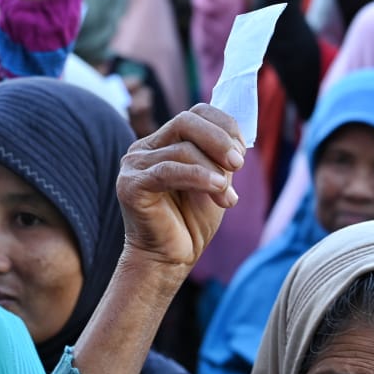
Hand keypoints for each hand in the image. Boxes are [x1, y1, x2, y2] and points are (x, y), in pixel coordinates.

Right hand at [116, 105, 243, 270]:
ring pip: (182, 149)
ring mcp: (134, 164)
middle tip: (239, 164)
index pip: (195, 113)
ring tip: (228, 196)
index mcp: (164, 142)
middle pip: (186, 120)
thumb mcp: (215, 181)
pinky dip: (198, 176)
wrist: (169, 260)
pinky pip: (169, 170)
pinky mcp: (130, 184)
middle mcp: (145, 148)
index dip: (224, 125)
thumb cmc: (191, 223)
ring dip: (214, 171)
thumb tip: (239, 136)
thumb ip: (221, 156)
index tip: (242, 152)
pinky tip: (218, 189)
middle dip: (219, 139)